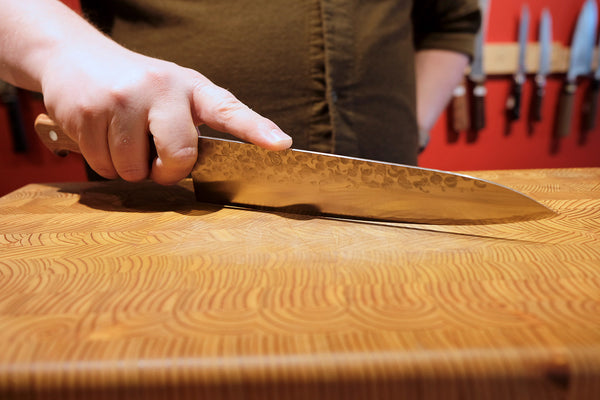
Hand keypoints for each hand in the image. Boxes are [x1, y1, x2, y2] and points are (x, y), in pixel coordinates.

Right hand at [41, 45, 291, 184]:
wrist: (75, 57)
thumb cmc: (138, 87)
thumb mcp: (174, 94)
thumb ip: (194, 125)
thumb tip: (210, 168)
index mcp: (192, 88)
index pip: (229, 110)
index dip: (256, 130)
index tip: (281, 145)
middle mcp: (161, 88)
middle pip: (179, 156)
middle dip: (167, 171)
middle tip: (157, 159)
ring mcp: (122, 98)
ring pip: (134, 169)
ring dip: (129, 167)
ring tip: (124, 137)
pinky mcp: (87, 112)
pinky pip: (102, 166)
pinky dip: (103, 162)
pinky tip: (102, 135)